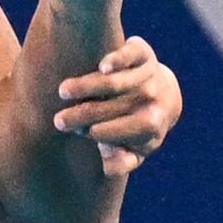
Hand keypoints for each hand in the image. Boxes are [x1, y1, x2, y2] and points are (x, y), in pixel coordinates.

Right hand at [48, 36, 180, 176]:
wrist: (162, 93)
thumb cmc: (135, 126)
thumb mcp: (132, 148)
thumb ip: (121, 160)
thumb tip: (110, 170)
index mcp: (153, 125)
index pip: (132, 129)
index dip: (105, 132)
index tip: (82, 133)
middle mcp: (154, 98)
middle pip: (117, 106)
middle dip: (85, 113)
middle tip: (59, 120)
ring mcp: (149, 74)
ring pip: (117, 82)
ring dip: (88, 87)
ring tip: (63, 92)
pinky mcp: (142, 52)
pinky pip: (131, 54)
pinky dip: (118, 59)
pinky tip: (103, 67)